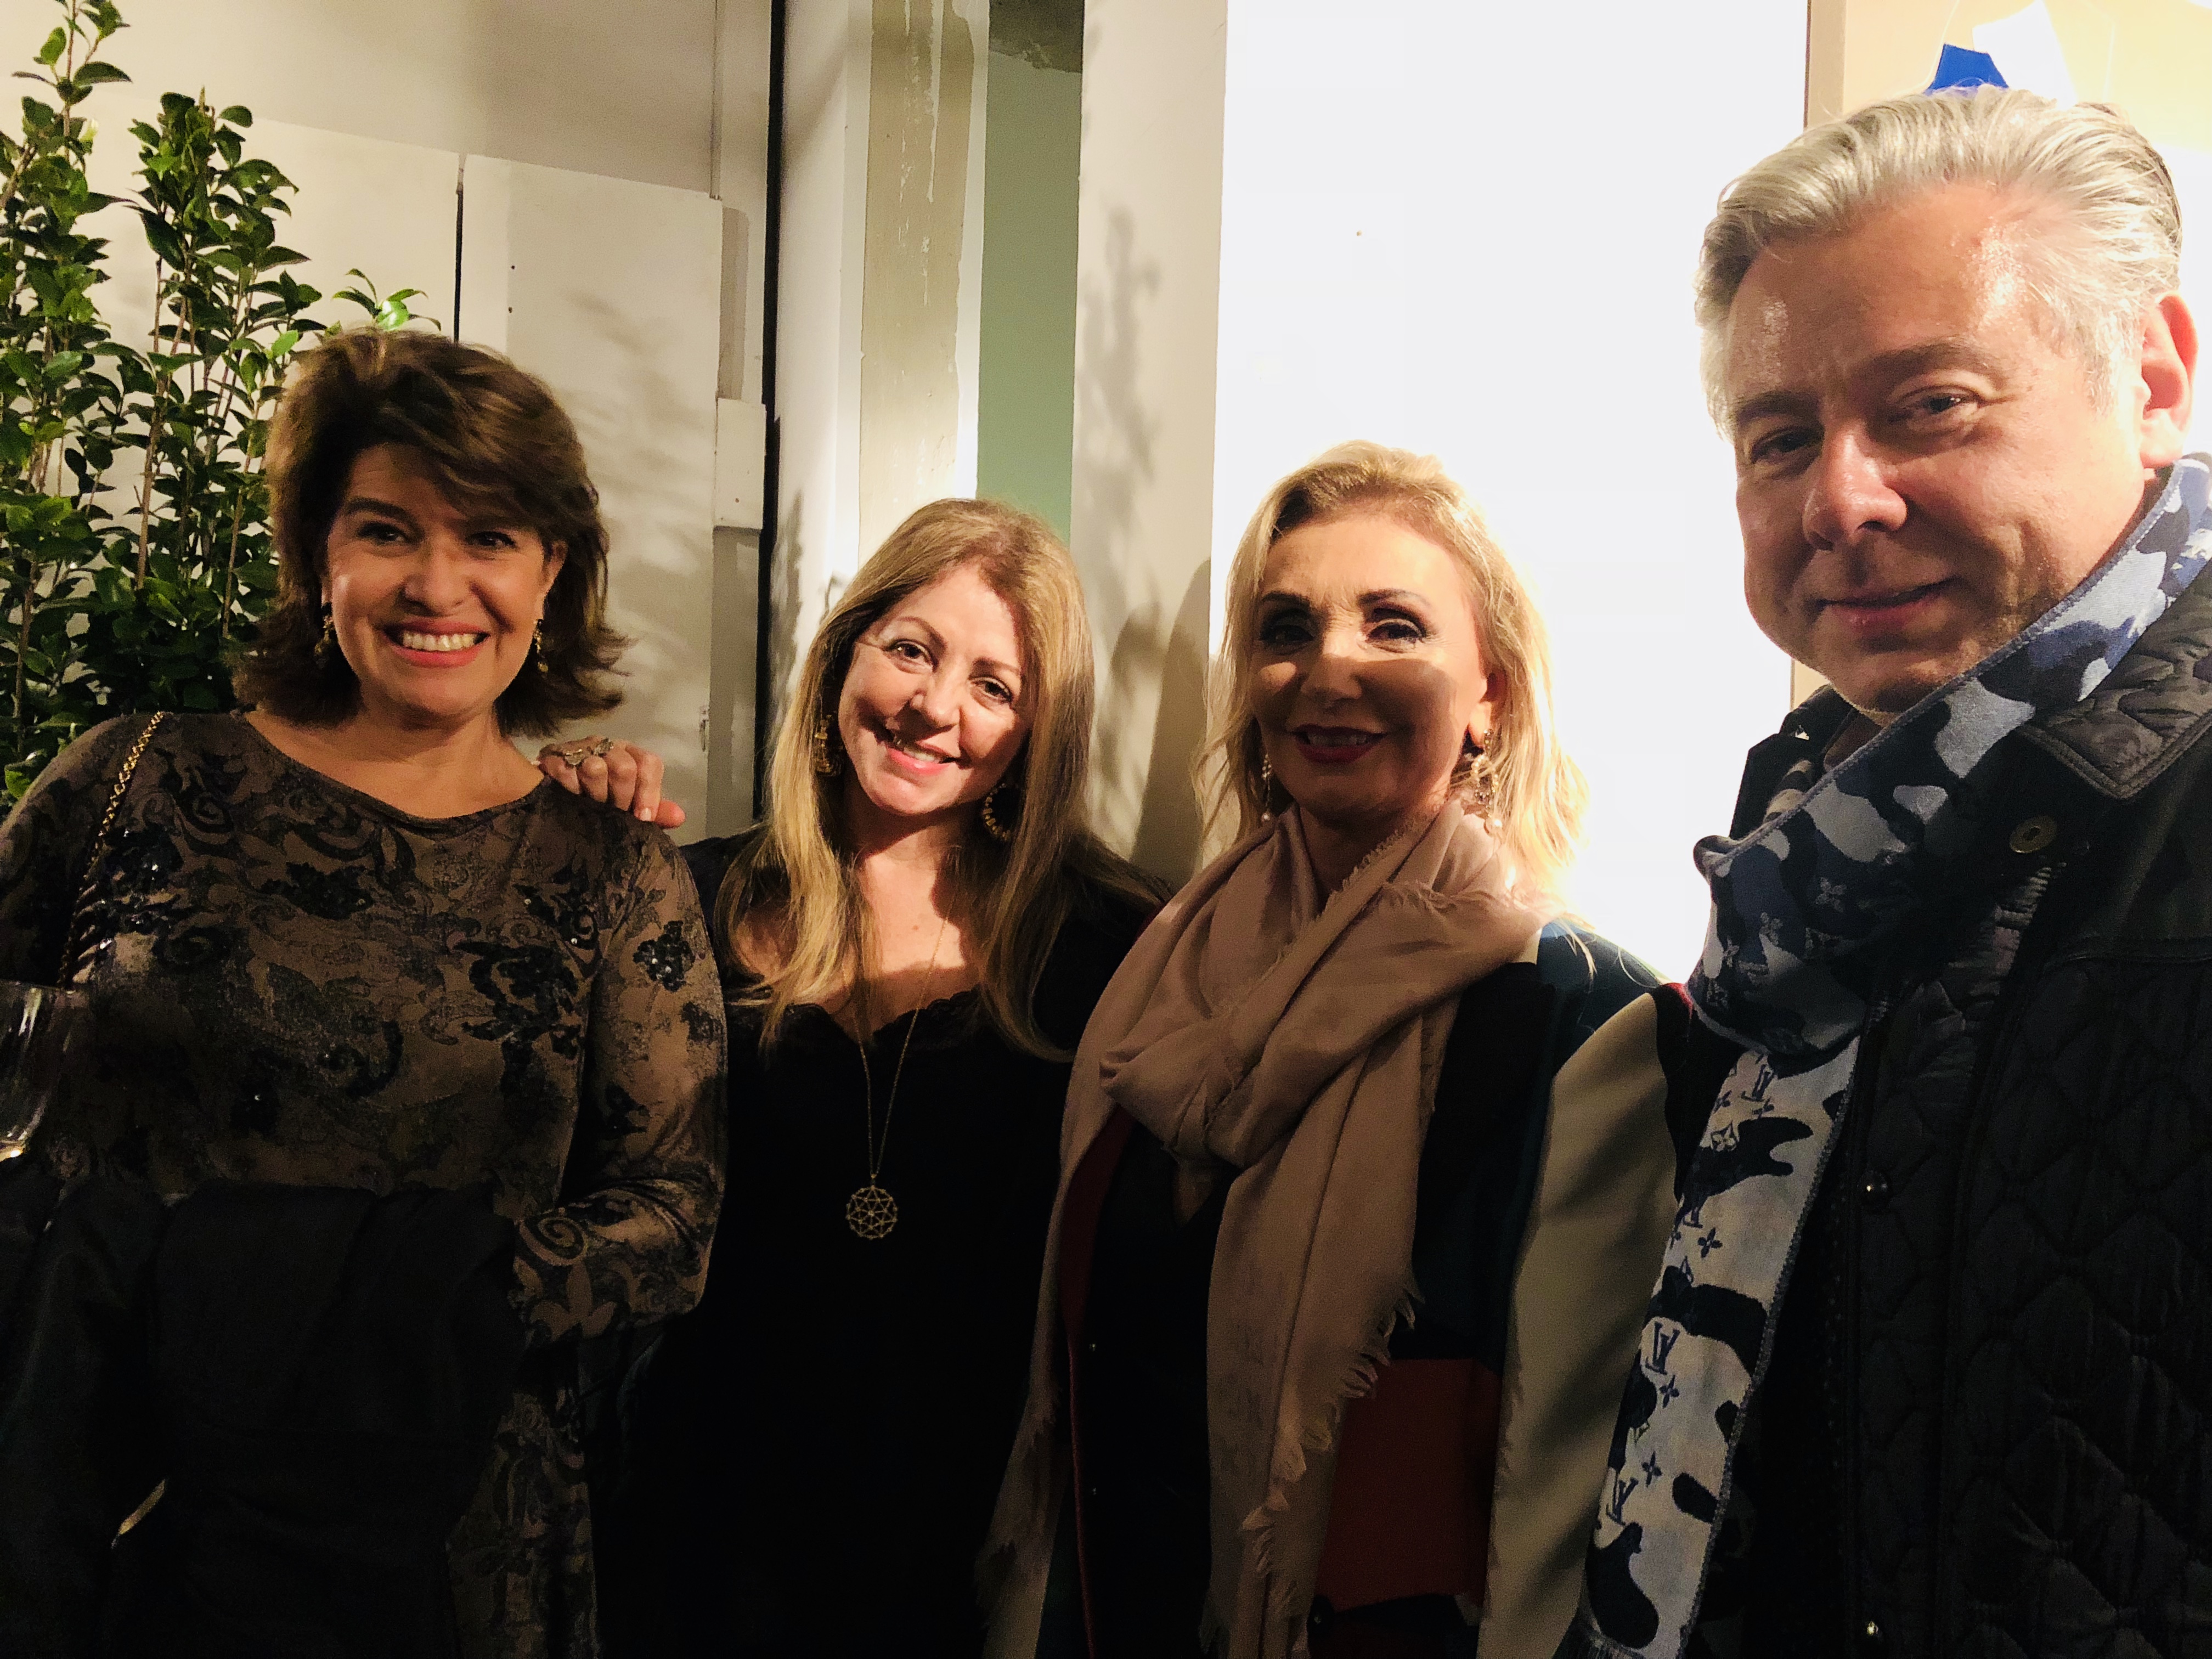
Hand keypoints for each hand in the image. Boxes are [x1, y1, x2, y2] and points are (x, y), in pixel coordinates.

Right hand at [537, 737, 686, 827]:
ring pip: (596, 768)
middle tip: (614, 813)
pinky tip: (569, 799)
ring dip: (596, 796)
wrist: (554, 791)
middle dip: (622, 798)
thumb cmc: (600, 798)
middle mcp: (607, 746)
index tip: (643, 819)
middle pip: (624, 767)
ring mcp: (580, 748)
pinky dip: (570, 790)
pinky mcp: (553, 756)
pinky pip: (565, 772)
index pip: (649, 763)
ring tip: (591, 808)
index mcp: (630, 755)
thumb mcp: (630, 805)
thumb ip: (655, 811)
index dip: (650, 793)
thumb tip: (679, 816)